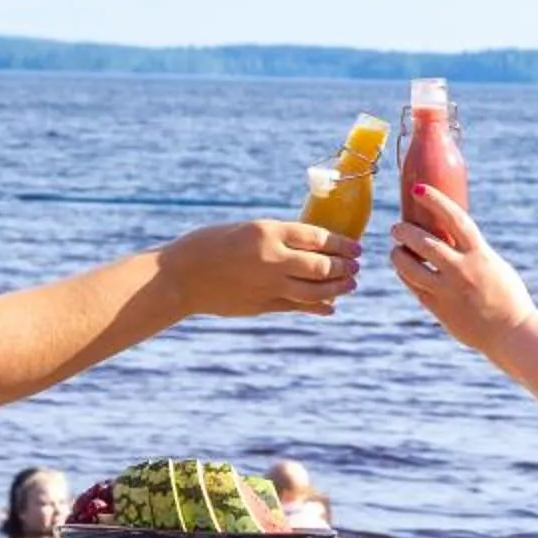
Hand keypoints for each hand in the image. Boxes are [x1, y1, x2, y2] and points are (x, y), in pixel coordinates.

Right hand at [166, 220, 360, 316]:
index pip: (316, 236)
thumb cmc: (209, 244)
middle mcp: (272, 258)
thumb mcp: (246, 230)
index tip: (355, 245)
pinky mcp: (262, 305)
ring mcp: (268, 285)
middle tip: (356, 266)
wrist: (180, 276)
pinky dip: (318, 307)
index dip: (341, 242)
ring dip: (337, 288)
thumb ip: (276, 238)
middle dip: (344, 267)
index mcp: (267, 231)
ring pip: (315, 290)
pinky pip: (298, 307)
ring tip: (350, 285)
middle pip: (321, 265)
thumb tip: (308, 246)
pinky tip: (330, 306)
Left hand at [391, 183, 534, 353]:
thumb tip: (448, 236)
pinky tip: (403, 270)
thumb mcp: (493, 265)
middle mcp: (463, 270)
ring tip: (395, 250)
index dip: (435, 200)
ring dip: (398, 255)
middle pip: (424, 243)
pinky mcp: (439, 309)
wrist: (512, 333)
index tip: (418, 189)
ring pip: (411, 268)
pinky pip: (414, 287)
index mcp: (481, 254)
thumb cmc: (507, 296)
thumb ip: (472, 252)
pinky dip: (405, 276)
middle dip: (405, 231)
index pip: (455, 219)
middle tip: (397, 228)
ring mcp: (449, 291)